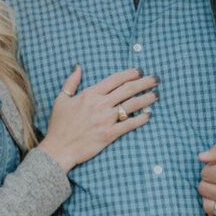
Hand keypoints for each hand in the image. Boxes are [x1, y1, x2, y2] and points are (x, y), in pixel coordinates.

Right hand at [40, 65, 157, 172]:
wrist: (59, 148)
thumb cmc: (59, 125)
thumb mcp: (61, 99)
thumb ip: (71, 82)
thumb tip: (78, 67)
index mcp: (90, 94)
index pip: (115, 79)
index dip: (130, 73)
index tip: (140, 71)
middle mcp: (101, 104)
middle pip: (128, 89)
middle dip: (144, 82)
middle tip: (156, 78)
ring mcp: (106, 119)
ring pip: (131, 105)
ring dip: (146, 98)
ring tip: (156, 94)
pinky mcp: (110, 134)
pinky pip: (129, 124)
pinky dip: (141, 119)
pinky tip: (149, 115)